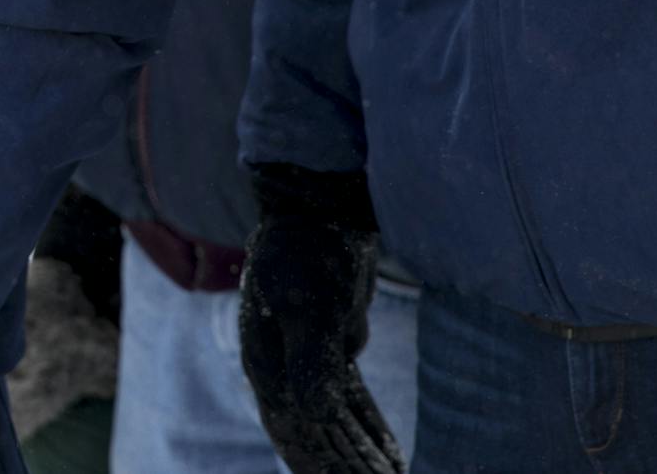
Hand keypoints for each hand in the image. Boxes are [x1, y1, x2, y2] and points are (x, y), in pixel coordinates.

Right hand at [239, 165, 404, 473]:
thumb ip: (311, 360)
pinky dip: (368, 427)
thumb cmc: (310, 252)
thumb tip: (316, 415)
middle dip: (343, 464)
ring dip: (359, 453)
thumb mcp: (311, 305)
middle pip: (313, 434)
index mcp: (266, 363)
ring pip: (333, 422)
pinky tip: (391, 450)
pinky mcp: (332, 347)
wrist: (317, 208)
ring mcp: (305, 358)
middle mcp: (280, 368)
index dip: (322, 464)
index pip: (295, 430)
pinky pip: (349, 400)